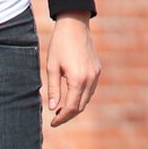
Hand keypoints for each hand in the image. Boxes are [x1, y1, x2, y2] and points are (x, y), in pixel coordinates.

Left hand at [45, 12, 100, 127]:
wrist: (75, 25)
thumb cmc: (59, 45)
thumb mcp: (51, 68)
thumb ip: (53, 90)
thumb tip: (52, 108)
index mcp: (77, 79)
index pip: (70, 107)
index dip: (61, 118)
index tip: (52, 124)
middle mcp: (90, 78)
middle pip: (80, 106)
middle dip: (68, 116)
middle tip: (55, 120)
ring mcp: (95, 74)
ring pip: (86, 99)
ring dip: (75, 107)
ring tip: (60, 110)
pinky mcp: (97, 70)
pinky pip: (90, 90)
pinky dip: (81, 98)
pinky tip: (70, 98)